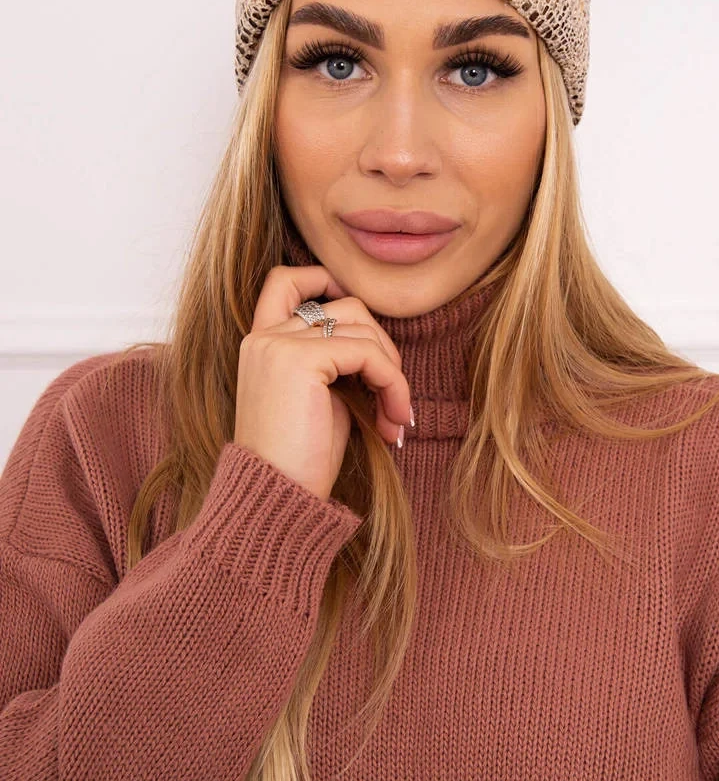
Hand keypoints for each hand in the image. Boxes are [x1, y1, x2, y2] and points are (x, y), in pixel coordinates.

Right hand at [233, 265, 411, 500]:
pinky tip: (394, 421)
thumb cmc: (300, 463)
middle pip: (346, 305)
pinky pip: (369, 354)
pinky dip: (393, 384)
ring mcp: (279, 345)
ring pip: (364, 328)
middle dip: (383, 347)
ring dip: (393, 373)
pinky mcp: (301, 360)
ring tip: (395, 416)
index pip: (284, 281)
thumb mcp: (321, 400)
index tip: (364, 323)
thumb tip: (380, 345)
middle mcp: (264, 337)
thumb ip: (337, 362)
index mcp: (261, 345)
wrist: (274, 501)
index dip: (325, 279)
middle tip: (392, 398)